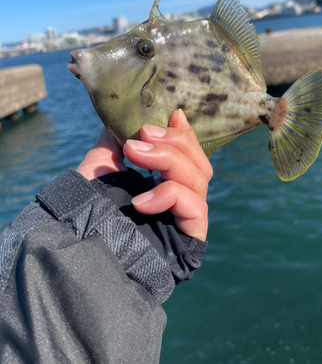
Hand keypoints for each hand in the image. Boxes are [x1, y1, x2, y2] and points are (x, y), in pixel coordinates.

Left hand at [77, 110, 212, 240]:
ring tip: (135, 153)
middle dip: (174, 141)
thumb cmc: (86, 212)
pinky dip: (169, 194)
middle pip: (199, 163)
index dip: (185, 133)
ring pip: (199, 179)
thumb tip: (120, 116)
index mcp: (163, 183)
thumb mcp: (100, 168)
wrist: (78, 252)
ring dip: (169, 159)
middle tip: (144, 133)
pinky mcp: (191, 237)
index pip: (189, 155)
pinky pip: (196, 207)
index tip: (174, 113)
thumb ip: (114, 141)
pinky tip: (139, 201)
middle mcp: (179, 200)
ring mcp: (186, 218)